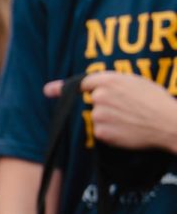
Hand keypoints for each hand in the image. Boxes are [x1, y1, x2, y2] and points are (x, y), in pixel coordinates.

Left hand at [44, 73, 176, 151]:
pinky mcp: (101, 132)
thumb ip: (111, 84)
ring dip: (109, 120)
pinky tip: (127, 130)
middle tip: (128, 110)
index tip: (48, 91)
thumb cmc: (156, 101)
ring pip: (97, 118)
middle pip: (93, 103)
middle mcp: (99, 96)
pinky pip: (101, 132)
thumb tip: (89, 91)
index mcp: (109, 80)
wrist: (168, 122)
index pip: (81, 83)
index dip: (63, 87)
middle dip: (106, 106)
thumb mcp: (135, 82)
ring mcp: (98, 115)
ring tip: (131, 119)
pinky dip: (111, 133)